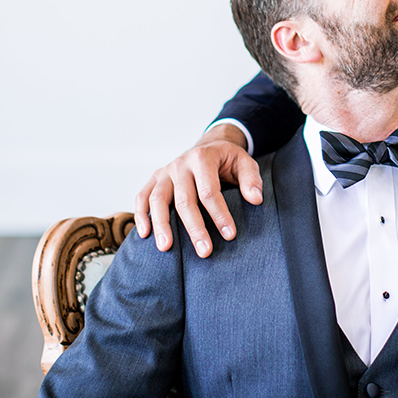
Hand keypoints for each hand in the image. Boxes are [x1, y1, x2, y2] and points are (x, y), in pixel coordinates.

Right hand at [134, 124, 262, 257]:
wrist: (209, 146)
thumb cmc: (227, 160)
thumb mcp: (245, 162)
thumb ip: (251, 179)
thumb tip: (255, 199)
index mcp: (203, 158)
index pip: (209, 191)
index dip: (219, 214)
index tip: (230, 235)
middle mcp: (180, 164)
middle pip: (184, 199)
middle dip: (195, 228)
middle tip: (204, 252)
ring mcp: (165, 172)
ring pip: (158, 199)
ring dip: (161, 224)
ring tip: (166, 248)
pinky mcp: (155, 179)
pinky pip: (142, 197)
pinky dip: (141, 215)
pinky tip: (144, 234)